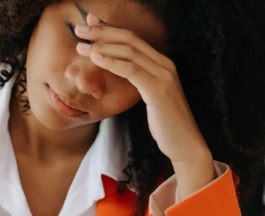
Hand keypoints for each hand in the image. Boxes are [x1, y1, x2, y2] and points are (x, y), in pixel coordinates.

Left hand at [74, 14, 215, 198]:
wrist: (185, 144)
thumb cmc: (165, 124)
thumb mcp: (151, 97)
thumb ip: (140, 81)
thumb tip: (121, 73)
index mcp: (163, 64)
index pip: (134, 39)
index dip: (111, 29)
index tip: (90, 23)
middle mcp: (165, 65)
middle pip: (130, 39)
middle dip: (103, 32)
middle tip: (79, 30)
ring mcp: (164, 76)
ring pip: (129, 52)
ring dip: (102, 46)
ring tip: (80, 46)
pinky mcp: (159, 90)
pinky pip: (132, 70)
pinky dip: (112, 62)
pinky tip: (96, 58)